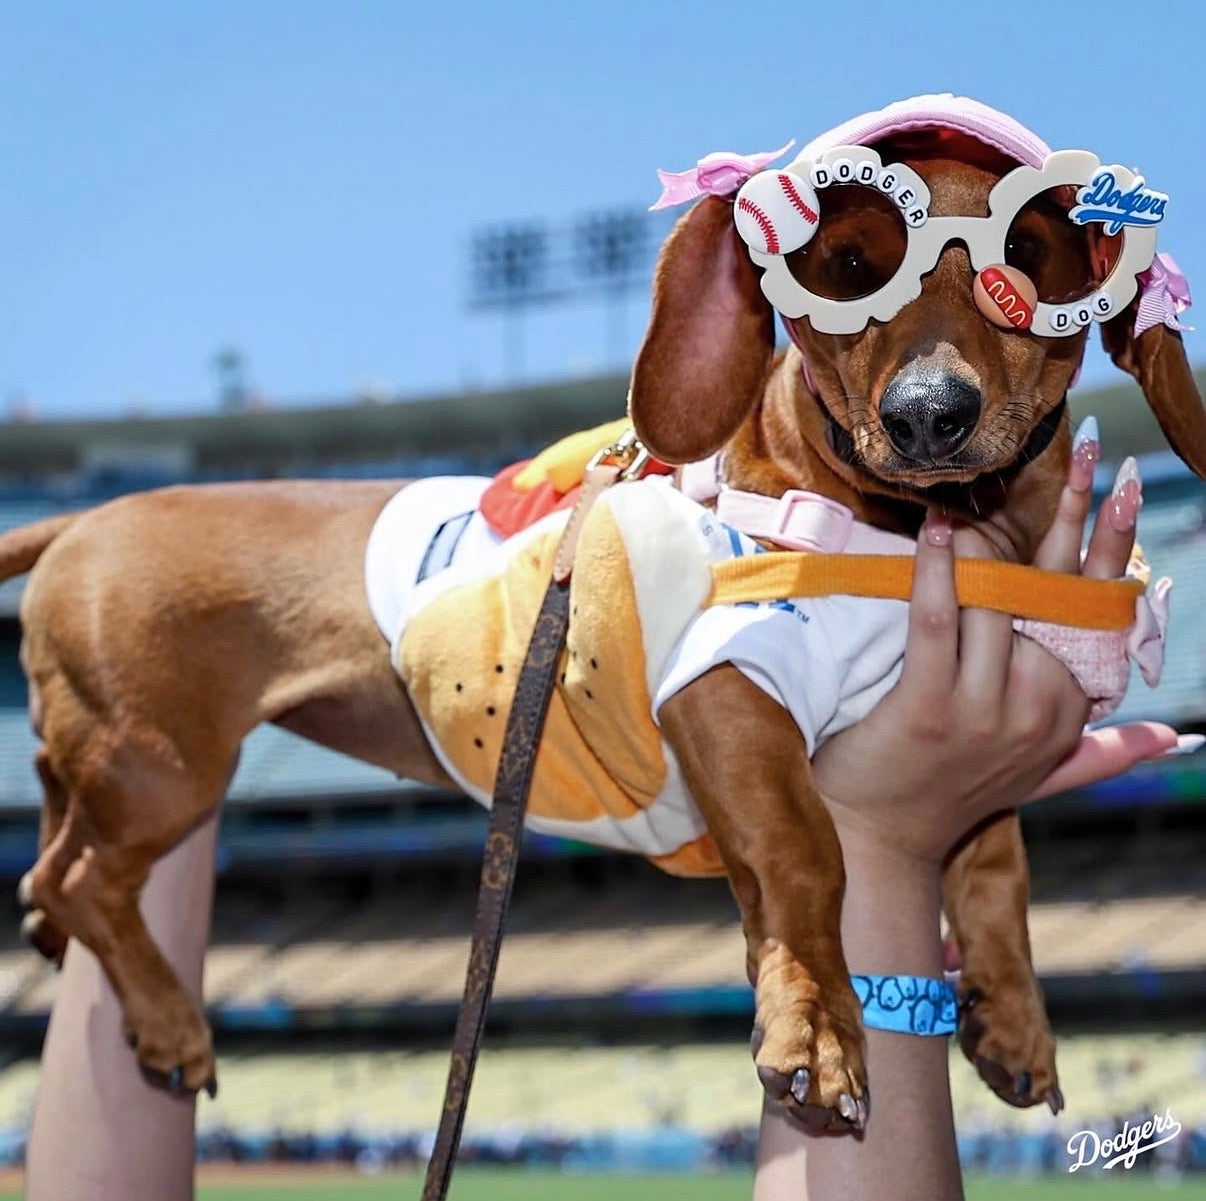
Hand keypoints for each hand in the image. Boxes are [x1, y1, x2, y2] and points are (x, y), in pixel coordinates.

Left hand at [812, 442, 1177, 865]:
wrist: (878, 842)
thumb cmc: (949, 795)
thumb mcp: (1039, 777)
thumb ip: (1102, 754)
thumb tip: (1172, 738)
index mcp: (1065, 715)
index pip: (1096, 616)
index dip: (1111, 550)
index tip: (1125, 491)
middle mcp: (1035, 710)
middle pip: (1052, 597)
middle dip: (1069, 521)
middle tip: (1085, 454)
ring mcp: (982, 712)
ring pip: (997, 604)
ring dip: (993, 541)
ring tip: (989, 488)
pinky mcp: (927, 709)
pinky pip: (938, 623)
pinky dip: (938, 574)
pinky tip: (939, 531)